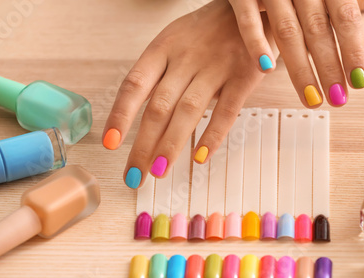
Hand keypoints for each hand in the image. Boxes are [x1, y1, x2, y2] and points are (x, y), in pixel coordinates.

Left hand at [102, 0, 275, 187]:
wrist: (252, 5)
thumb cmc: (209, 28)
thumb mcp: (177, 39)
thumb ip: (164, 74)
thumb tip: (151, 118)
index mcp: (164, 47)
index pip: (134, 85)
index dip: (120, 116)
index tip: (110, 144)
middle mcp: (186, 58)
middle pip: (158, 107)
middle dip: (143, 145)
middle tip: (134, 174)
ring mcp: (216, 66)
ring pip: (188, 111)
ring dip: (171, 145)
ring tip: (158, 171)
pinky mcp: (244, 75)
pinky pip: (227, 110)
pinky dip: (213, 135)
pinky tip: (200, 156)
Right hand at [228, 0, 363, 106]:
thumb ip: (345, 1)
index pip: (346, 17)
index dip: (354, 50)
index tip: (360, 81)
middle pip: (318, 29)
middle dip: (329, 68)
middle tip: (338, 98)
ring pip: (288, 30)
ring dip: (300, 69)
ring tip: (310, 97)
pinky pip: (248, 17)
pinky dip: (256, 42)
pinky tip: (266, 69)